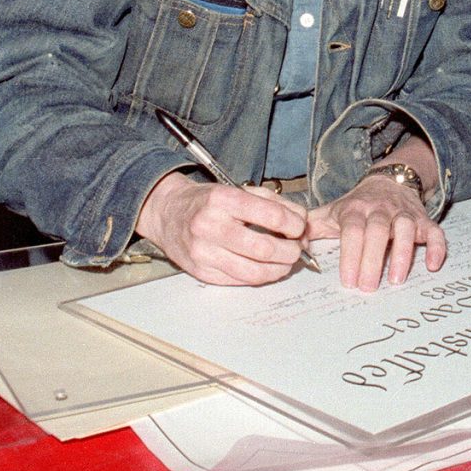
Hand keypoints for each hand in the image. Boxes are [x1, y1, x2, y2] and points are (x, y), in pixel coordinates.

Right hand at [136, 171, 308, 285]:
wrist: (169, 214)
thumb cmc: (208, 201)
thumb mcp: (239, 190)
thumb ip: (273, 203)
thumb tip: (301, 221)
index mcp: (223, 199)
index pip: (271, 216)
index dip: (294, 224)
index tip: (300, 227)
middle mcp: (211, 226)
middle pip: (265, 248)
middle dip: (290, 252)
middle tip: (297, 249)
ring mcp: (204, 252)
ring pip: (254, 271)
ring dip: (279, 269)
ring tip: (286, 262)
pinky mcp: (202, 272)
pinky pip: (240, 280)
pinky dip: (260, 276)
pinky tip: (266, 267)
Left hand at [306, 174, 445, 291]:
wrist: (388, 180)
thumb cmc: (357, 205)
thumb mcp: (332, 211)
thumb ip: (310, 227)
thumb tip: (292, 244)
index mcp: (355, 209)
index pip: (352, 230)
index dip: (350, 254)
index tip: (347, 281)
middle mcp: (381, 209)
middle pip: (377, 231)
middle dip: (372, 260)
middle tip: (367, 288)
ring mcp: (404, 214)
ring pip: (405, 229)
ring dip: (403, 254)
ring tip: (396, 280)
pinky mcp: (423, 220)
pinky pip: (435, 231)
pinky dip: (437, 247)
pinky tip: (433, 266)